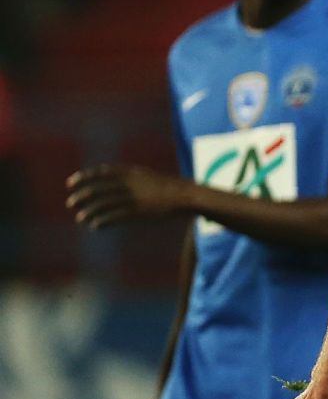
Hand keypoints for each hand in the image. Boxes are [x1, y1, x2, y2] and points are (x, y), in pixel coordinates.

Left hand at [66, 165, 192, 228]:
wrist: (187, 196)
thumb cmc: (167, 187)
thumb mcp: (147, 177)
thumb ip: (130, 179)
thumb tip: (114, 184)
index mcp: (131, 172)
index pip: (100, 173)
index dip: (83, 177)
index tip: (70, 183)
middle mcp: (129, 184)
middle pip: (99, 189)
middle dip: (82, 196)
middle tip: (70, 203)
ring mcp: (134, 198)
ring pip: (105, 204)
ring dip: (90, 211)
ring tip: (80, 217)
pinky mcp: (140, 212)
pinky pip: (116, 216)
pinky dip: (104, 220)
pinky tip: (95, 225)